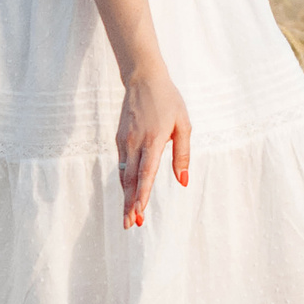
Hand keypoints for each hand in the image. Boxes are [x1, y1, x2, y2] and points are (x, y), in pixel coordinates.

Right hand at [114, 66, 190, 228]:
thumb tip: (183, 182)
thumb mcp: (183, 125)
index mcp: (154, 140)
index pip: (146, 173)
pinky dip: (125, 182)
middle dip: (130, 204)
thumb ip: (183, 155)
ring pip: (124, 175)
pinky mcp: (119, 139)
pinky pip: (122, 165)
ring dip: (126, 197)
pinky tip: (128, 194)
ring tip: (128, 217)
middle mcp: (135, 142)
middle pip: (132, 180)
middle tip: (130, 225)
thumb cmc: (168, 101)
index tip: (139, 213)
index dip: (142, 195)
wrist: (143, 78)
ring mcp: (124, 141)